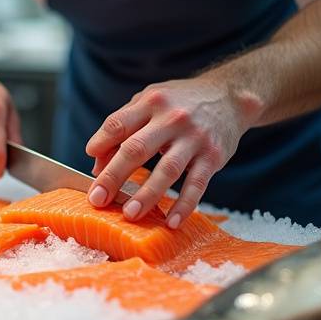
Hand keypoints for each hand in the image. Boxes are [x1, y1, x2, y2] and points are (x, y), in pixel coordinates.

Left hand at [84, 76, 260, 227]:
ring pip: (167, 170)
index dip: (101, 144)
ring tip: (130, 214)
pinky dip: (184, 205)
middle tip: (97, 199)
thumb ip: (123, 126)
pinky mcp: (213, 157)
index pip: (118, 124)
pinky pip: (197, 184)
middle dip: (113, 176)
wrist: (230, 97)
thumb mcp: (150, 102)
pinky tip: (171, 222)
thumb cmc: (181, 102)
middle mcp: (172, 118)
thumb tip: (98, 164)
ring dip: (146, 194)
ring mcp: (194, 138)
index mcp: (151, 102)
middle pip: (137, 149)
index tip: (90, 165)